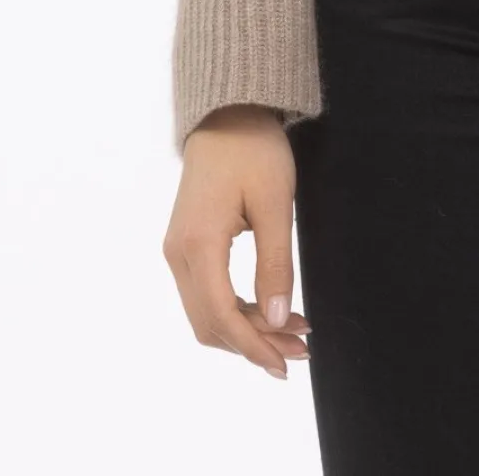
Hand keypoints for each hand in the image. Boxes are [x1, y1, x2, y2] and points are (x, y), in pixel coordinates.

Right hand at [162, 104, 309, 379]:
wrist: (225, 114)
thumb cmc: (254, 150)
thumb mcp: (276, 203)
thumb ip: (275, 263)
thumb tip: (277, 320)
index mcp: (199, 244)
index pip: (221, 316)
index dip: (253, 346)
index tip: (286, 364)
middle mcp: (178, 253)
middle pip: (210, 322)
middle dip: (254, 343)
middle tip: (300, 350)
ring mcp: (178, 250)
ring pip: (206, 312)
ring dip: (246, 330)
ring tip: (292, 334)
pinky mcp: (186, 245)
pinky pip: (206, 293)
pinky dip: (236, 310)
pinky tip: (269, 310)